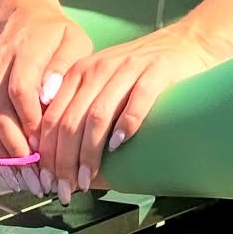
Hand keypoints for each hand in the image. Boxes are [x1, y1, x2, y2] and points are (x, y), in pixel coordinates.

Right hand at [0, 6, 92, 160]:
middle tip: (32, 175)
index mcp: (27, 47)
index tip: (43, 147)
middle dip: (15, 147)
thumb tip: (47, 96)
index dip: (30, 122)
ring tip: (14, 175)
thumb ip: (65, 67)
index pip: (21, 89)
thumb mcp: (75, 44)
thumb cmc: (58, 38)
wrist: (30, 17)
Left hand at [37, 22, 230, 204]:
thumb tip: (60, 163)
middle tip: (65, 190)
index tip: (47, 182)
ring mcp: (128, 68)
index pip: (52, 117)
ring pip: (98, 115)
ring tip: (87, 180)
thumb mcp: (102, 85)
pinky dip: (125, 125)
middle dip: (64, 161)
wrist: (185, 42)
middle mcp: (99, 68)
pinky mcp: (157, 72)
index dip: (47, 154)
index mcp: (80, 73)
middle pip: (71, 121)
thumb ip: (80, 112)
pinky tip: (118, 145)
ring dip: (89, 153)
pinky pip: (137, 100)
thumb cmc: (140, 73)